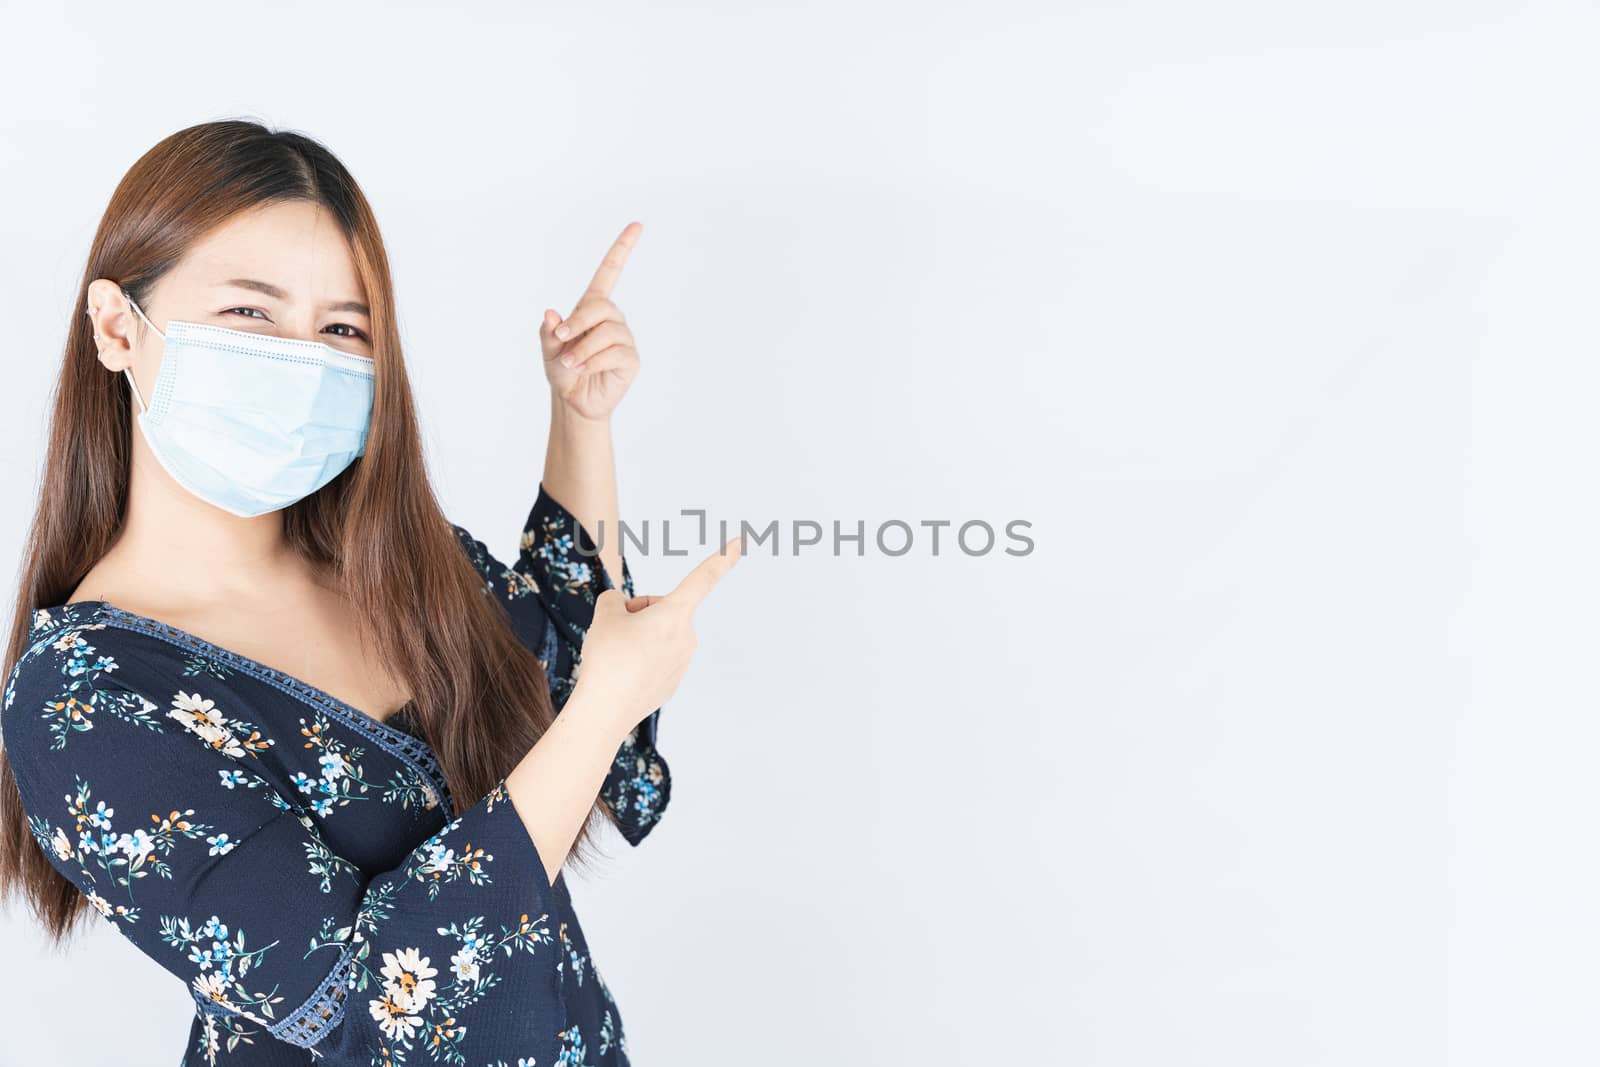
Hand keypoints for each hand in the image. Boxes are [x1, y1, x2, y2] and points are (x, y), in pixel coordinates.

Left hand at [541, 221, 643, 419]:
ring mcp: (623, 339)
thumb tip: (552, 314)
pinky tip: (583, 371)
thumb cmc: (562, 370)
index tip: (637, 225)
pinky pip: (614, 353)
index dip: (622, 248)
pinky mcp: (630, 359)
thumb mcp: (548, 349)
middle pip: (601, 306)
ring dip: (582, 349)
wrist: (574, 401)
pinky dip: (593, 362)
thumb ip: (549, 332)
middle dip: (579, 322)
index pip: (610, 272)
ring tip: (571, 364)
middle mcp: (612, 319)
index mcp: (593, 308)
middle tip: (562, 339)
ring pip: (607, 332)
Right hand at [572, 538, 742, 735]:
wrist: (605, 711)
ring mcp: (682, 661)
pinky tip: (624, 672)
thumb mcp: (604, 614)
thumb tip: (622, 607)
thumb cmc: (607, 658)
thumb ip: (615, 600)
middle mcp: (687, 636)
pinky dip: (641, 659)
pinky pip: (657, 657)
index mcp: (675, 614)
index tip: (738, 542)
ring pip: (659, 634)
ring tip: (617, 655)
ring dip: (639, 636)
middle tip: (614, 630)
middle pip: (663, 608)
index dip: (721, 558)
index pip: (703, 579)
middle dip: (640, 612)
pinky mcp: (674, 682)